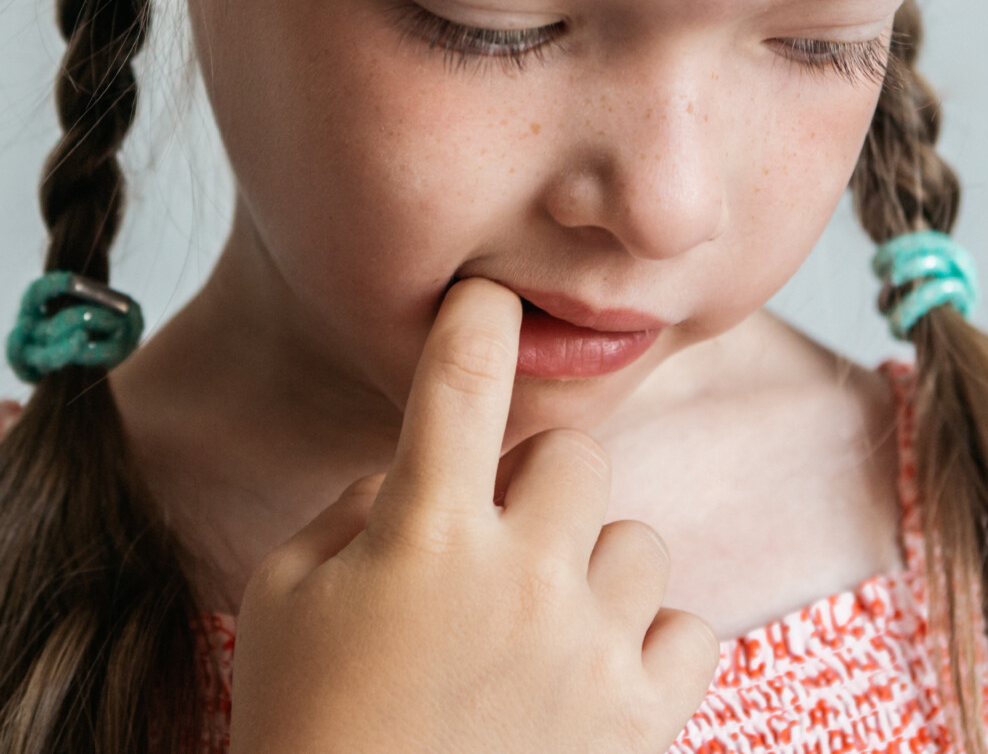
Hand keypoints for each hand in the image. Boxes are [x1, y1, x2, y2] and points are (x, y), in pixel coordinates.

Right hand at [228, 277, 718, 752]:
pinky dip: (645, 644)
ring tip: (538, 635)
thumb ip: (356, 510)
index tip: (489, 294)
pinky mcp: (641, 719)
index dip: (478, 318)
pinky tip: (590, 679)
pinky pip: (684, 627)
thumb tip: (415, 468)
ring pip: (636, 539)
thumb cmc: (310, 734)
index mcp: (426, 534)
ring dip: (591, 571)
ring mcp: (590, 647)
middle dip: (538, 484)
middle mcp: (521, 575)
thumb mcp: (285, 603)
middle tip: (498, 547)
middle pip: (576, 451)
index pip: (463, 381)